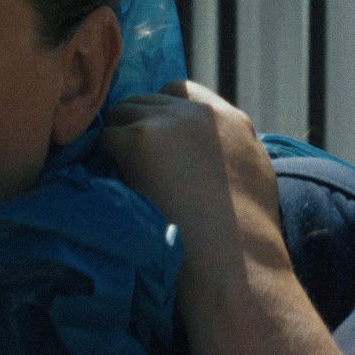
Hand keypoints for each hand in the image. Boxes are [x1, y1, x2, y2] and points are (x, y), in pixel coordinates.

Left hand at [102, 81, 291, 290]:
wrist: (234, 263)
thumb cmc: (244, 241)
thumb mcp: (250, 178)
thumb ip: (226, 153)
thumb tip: (197, 155)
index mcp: (231, 120)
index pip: (180, 92)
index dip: (161, 116)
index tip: (154, 144)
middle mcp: (201, 112)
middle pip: (146, 100)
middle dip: (134, 127)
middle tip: (129, 164)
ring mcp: (169, 121)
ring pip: (122, 114)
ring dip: (118, 142)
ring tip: (121, 176)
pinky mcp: (140, 138)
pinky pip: (105, 138)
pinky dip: (104, 159)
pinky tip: (114, 185)